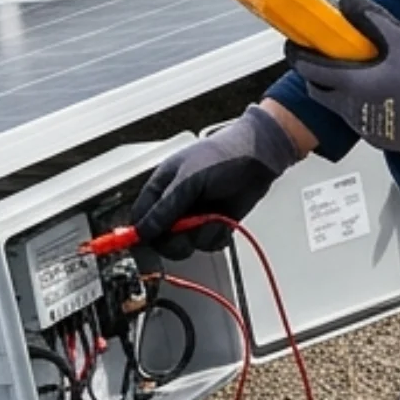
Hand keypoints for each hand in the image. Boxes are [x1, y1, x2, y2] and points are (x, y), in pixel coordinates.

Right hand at [129, 105, 299, 255]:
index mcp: (161, 188)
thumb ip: (165, 207)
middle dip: (176, 239)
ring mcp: (195, 216)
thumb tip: (144, 229)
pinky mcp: (214, 224)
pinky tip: (223, 219)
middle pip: (161, 238)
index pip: (141, 218)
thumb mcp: (188, 180)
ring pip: (186, 243)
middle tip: (188, 230)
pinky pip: (208, 243)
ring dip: (201, 234)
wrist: (258, 159)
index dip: (143, 232)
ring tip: (213, 216)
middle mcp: (176, 205)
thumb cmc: (221, 156)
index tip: (151, 241)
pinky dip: (217, 235)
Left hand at [288, 0, 399, 163]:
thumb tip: (347, 3)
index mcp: (354, 86)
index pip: (310, 71)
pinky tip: (386, 95)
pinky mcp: (385, 141)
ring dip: (342, 92)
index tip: (293, 46)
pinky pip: (363, 121)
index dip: (297, 56)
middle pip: (320, 94)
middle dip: (316, 76)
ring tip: (365, 75)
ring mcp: (369, 131)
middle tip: (326, 60)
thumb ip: (371, 20)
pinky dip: (363, 107)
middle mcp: (354, 113)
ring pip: (342, 109)